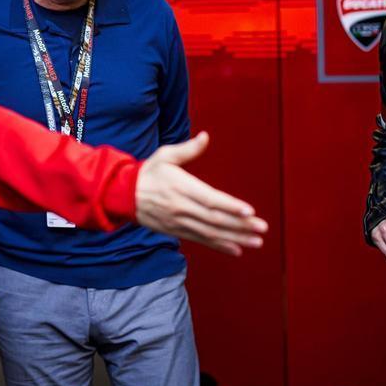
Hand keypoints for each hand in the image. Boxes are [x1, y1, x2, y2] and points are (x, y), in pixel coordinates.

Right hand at [135, 132, 267, 255]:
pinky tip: (237, 249)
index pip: (209, 199)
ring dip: (235, 238)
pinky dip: (220, 246)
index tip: (249, 211)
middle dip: (240, 225)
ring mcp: (179, 222)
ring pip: (211, 233)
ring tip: (257, 241)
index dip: (230, 206)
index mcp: (181, 187)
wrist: (123, 196)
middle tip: (262, 228)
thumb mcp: (165, 156)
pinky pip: (201, 240)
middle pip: (215, 219)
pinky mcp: (177, 231)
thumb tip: (205, 136)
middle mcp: (181, 208)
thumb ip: (187, 149)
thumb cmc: (148, 173)